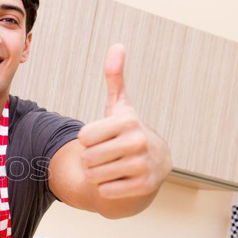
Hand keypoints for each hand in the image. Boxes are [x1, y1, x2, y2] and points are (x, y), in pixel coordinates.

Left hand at [77, 44, 171, 198]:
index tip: (101, 137)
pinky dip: (106, 189)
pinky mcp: (143, 187)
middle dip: (90, 159)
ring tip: (111, 166)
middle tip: (105, 155)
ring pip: (93, 176)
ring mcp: (142, 166)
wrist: (155, 162)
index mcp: (127, 122)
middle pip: (87, 158)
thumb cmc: (128, 131)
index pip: (83, 137)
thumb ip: (115, 77)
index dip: (87, 140)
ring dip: (96, 174)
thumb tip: (117, 45)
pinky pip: (105, 192)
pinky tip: (119, 180)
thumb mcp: (120, 106)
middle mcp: (137, 142)